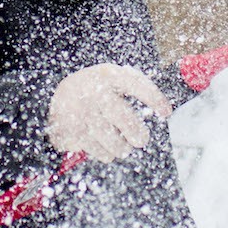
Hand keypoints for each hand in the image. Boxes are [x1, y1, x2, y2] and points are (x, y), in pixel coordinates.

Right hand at [46, 63, 171, 160]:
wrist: (61, 94)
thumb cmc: (99, 87)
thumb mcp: (114, 77)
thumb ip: (138, 84)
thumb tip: (165, 109)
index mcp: (107, 74)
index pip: (135, 84)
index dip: (153, 98)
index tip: (166, 112)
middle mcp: (92, 90)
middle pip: (122, 117)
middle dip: (137, 133)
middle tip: (141, 140)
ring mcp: (80, 111)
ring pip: (111, 139)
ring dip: (121, 148)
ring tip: (123, 147)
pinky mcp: (70, 130)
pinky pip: (98, 150)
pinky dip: (105, 153)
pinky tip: (103, 147)